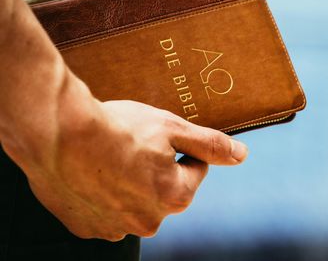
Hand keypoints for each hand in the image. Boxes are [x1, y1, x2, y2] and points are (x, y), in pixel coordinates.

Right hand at [5, 79, 247, 240]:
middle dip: (156, 168)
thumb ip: (210, 145)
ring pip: (134, 201)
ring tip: (111, 157)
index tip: (163, 136)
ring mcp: (114, 227)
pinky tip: (92, 172)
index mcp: (175, 197)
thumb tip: (242, 155)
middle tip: (134, 144)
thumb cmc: (119, 127)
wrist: (57, 133)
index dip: (182, 148)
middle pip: (164, 189)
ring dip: (129, 183)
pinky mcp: (85, 227)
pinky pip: (104, 209)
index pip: (195, 170)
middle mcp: (148, 221)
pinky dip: (103, 193)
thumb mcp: (172, 128)